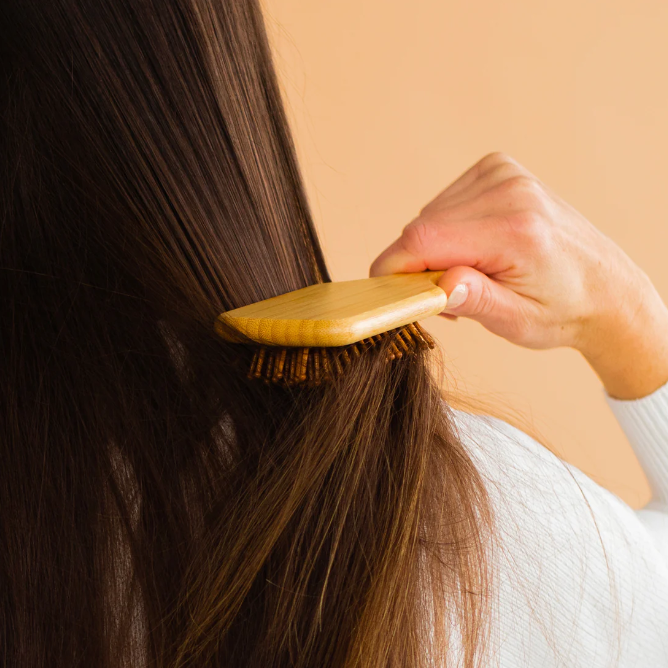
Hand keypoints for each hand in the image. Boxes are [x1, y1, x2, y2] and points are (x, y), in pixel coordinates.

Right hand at [370, 152, 667, 397]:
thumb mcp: (517, 321)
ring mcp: (505, 175)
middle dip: (418, 265)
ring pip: (429, 215)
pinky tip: (473, 249)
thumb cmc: (562, 309)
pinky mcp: (499, 170)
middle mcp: (510, 193)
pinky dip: (446, 230)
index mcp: (516, 231)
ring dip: (432, 249)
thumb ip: (474, 300)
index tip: (389, 295)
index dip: (394, 268)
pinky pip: (444, 202)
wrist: (604, 288)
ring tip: (468, 274)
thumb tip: (434, 287)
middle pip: (421, 227)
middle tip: (448, 295)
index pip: (423, 239)